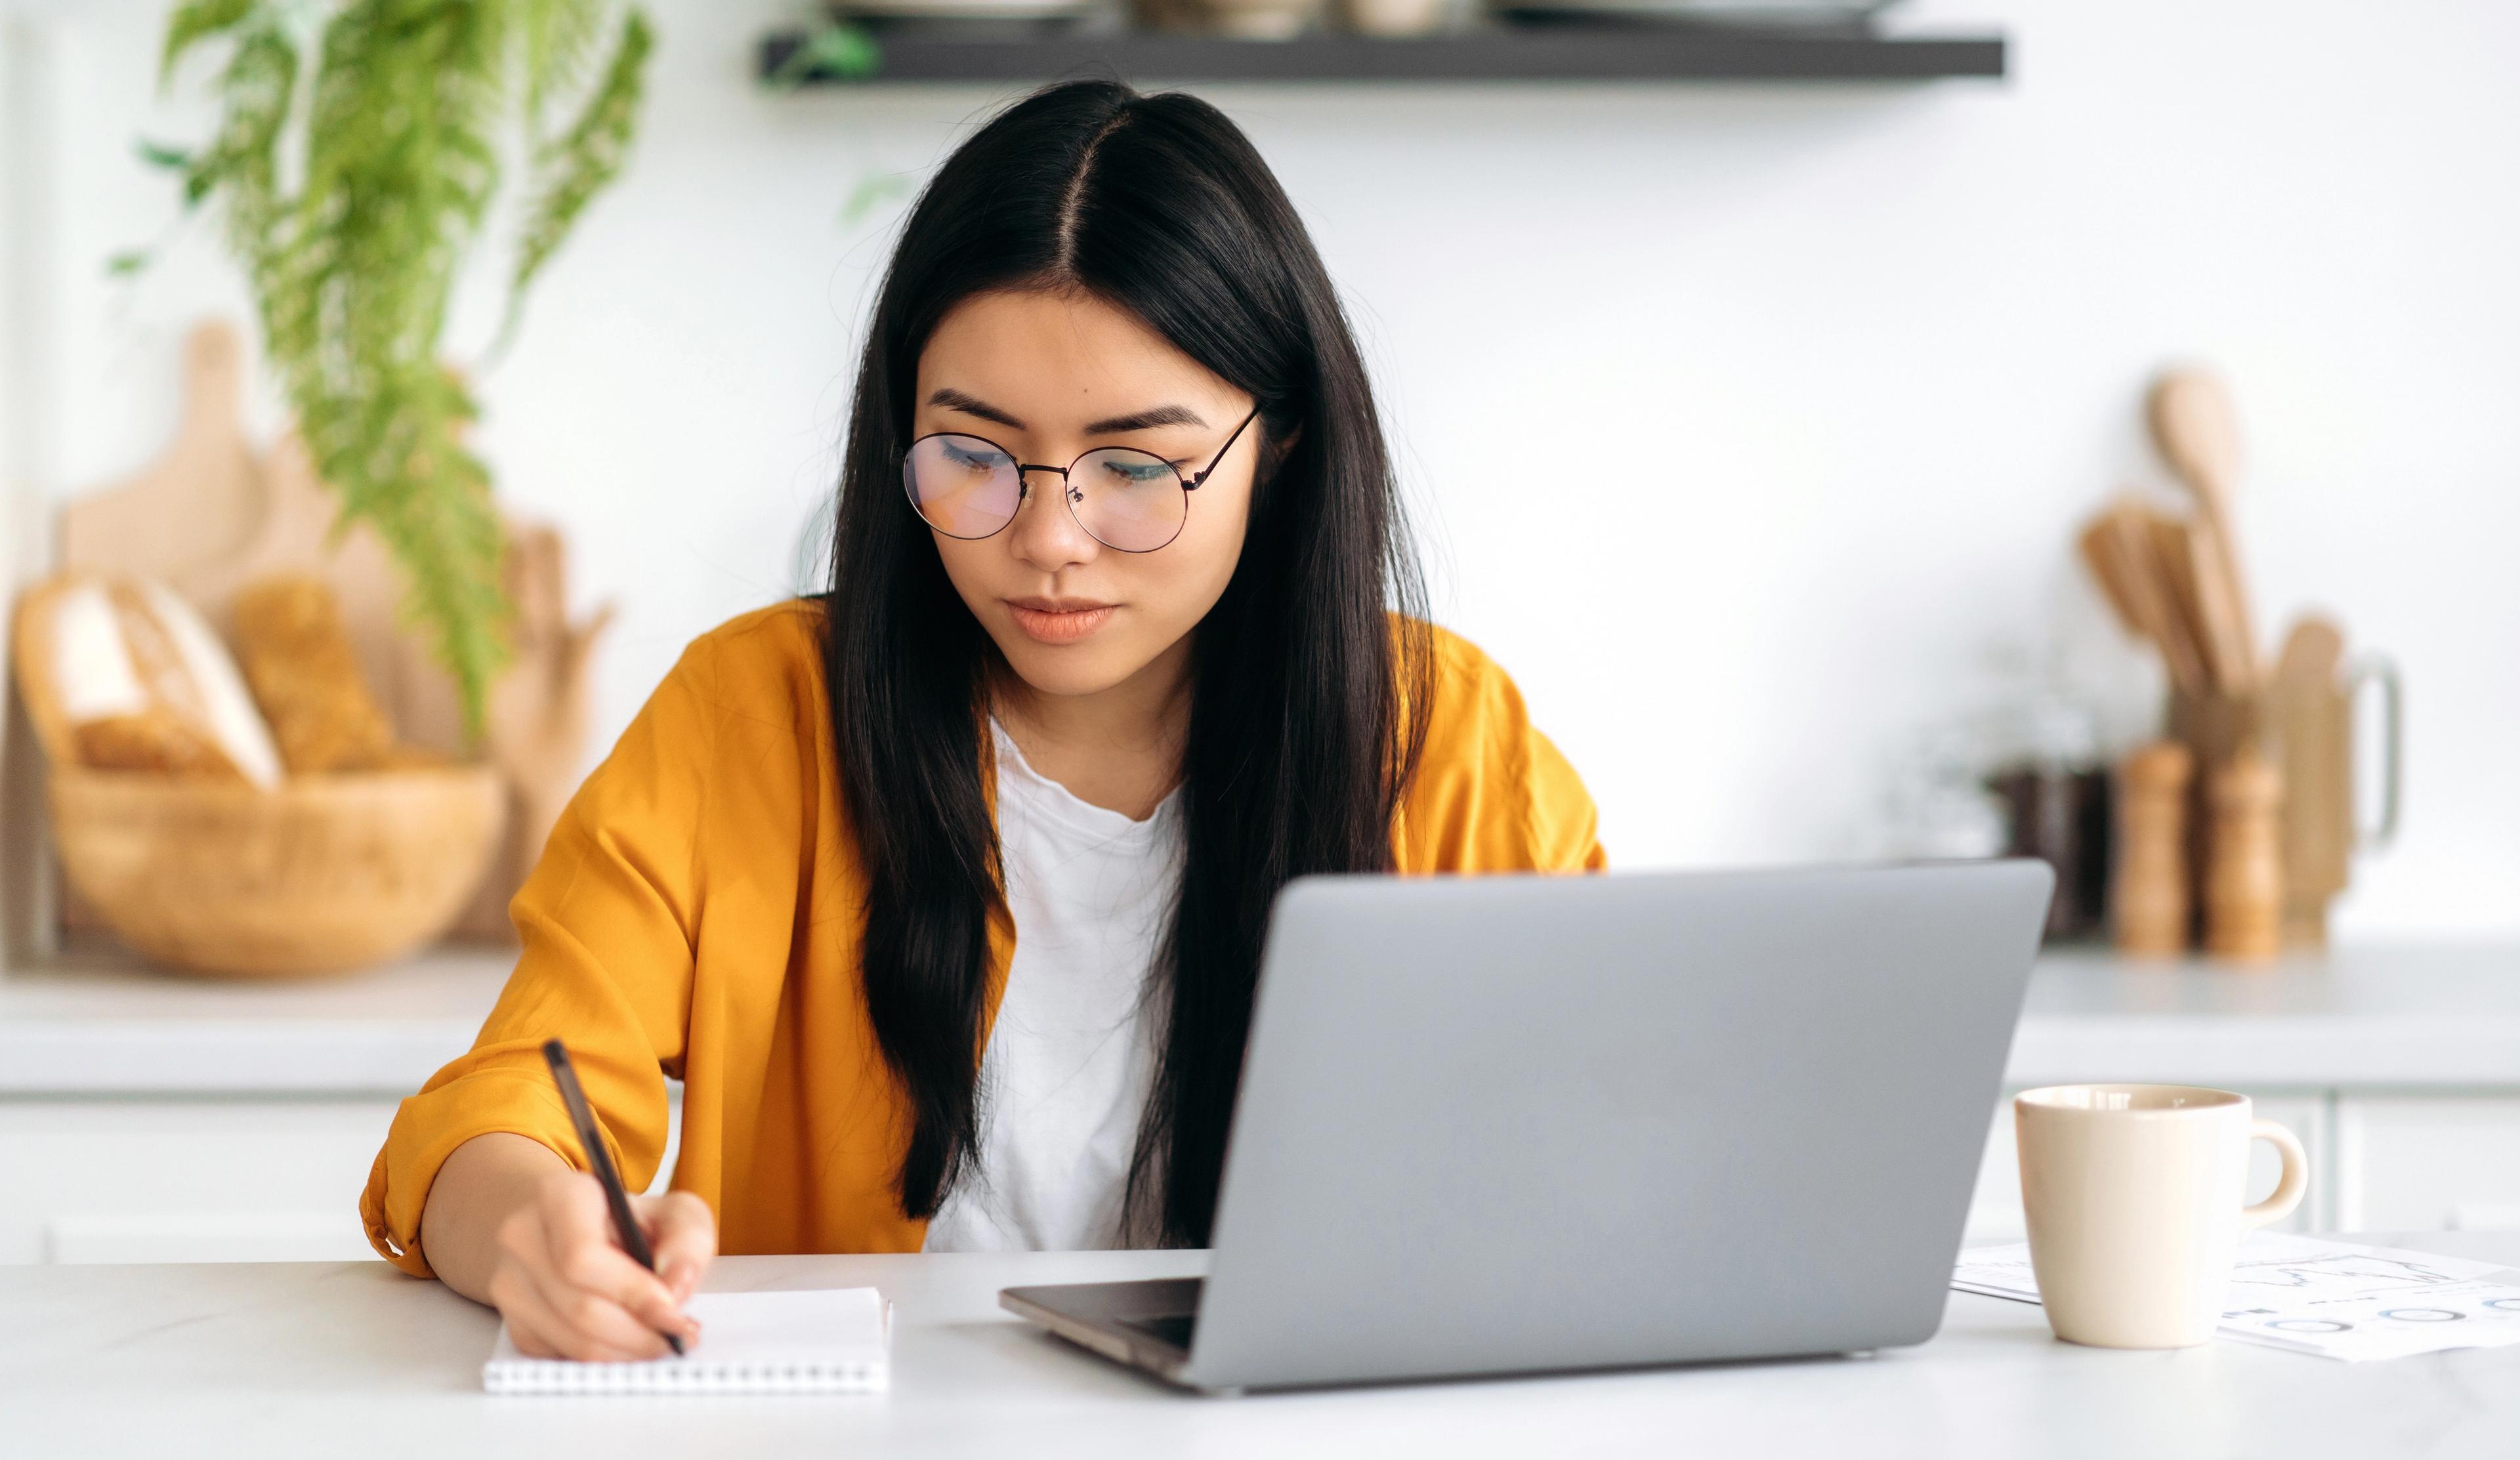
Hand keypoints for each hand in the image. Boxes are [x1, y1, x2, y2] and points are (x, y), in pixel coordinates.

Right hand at [484, 1165, 714, 1359]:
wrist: (575, 1230)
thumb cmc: (628, 1221)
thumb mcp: (674, 1212)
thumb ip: (687, 1241)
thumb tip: (675, 1286)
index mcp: (560, 1195)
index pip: (583, 1256)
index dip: (632, 1291)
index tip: (672, 1310)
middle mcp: (523, 1236)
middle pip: (580, 1308)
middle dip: (639, 1332)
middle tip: (678, 1334)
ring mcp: (509, 1282)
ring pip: (572, 1340)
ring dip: (627, 1351)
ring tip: (660, 1337)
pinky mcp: (514, 1322)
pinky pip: (562, 1357)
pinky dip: (605, 1358)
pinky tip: (629, 1340)